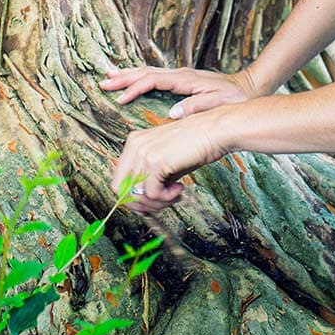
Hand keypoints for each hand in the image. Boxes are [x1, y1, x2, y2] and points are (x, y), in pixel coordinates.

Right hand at [99, 66, 258, 117]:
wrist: (249, 87)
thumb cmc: (236, 98)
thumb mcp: (219, 103)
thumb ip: (196, 106)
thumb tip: (172, 114)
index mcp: (185, 80)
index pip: (153, 80)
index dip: (135, 88)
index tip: (120, 98)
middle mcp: (180, 74)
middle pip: (146, 72)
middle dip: (124, 77)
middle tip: (104, 82)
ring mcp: (180, 76)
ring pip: (148, 72)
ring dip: (129, 75)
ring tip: (110, 77)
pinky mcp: (182, 80)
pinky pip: (155, 77)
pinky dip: (140, 78)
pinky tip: (132, 82)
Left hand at [111, 113, 230, 214]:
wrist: (215, 131)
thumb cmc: (195, 144)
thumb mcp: (166, 160)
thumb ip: (150, 177)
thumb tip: (141, 201)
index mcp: (134, 142)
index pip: (118, 179)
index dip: (132, 197)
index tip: (150, 202)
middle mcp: (134, 146)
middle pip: (121, 190)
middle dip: (142, 204)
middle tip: (162, 202)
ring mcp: (143, 152)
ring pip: (136, 194)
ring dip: (157, 203)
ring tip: (174, 195)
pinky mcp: (155, 161)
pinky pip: (152, 193)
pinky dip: (166, 198)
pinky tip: (179, 189)